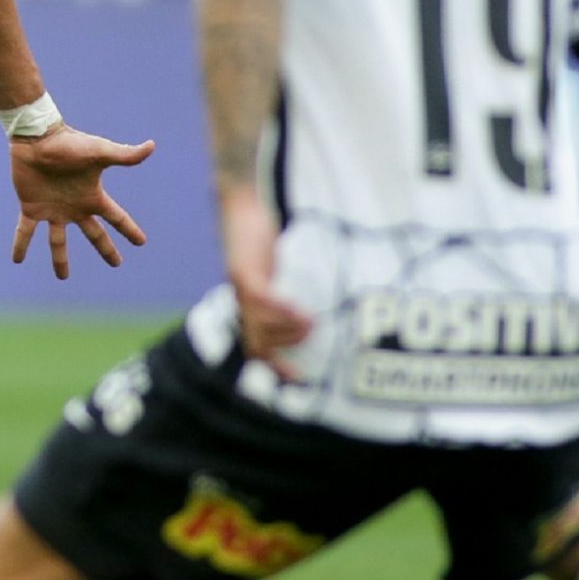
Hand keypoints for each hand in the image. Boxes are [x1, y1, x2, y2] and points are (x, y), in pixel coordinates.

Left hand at [8, 126, 154, 278]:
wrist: (38, 138)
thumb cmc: (69, 143)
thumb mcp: (100, 151)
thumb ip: (125, 154)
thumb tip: (151, 146)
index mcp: (92, 197)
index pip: (117, 218)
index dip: (129, 230)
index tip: (141, 242)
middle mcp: (74, 207)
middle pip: (94, 234)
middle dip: (106, 249)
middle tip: (117, 263)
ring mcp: (53, 209)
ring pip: (58, 241)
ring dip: (60, 260)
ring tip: (62, 277)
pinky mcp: (31, 207)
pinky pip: (25, 231)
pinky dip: (21, 245)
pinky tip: (16, 260)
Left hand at [218, 187, 312, 379]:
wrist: (245, 199)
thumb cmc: (273, 230)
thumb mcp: (291, 263)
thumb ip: (305, 283)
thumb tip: (337, 301)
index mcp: (255, 306)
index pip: (259, 347)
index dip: (276, 367)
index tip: (301, 380)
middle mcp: (244, 303)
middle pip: (256, 344)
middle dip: (281, 353)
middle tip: (310, 345)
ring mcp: (241, 289)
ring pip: (258, 327)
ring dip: (287, 331)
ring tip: (311, 322)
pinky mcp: (242, 272)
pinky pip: (259, 299)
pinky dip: (280, 309)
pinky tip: (300, 309)